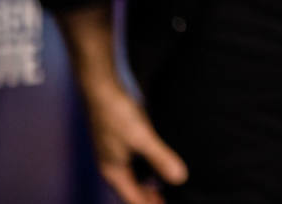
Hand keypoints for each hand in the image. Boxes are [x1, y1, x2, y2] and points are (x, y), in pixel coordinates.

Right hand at [55, 5, 186, 203]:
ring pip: (132, 176)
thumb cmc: (118, 113)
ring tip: (165, 186)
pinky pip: (133, 162)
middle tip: (167, 200)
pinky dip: (145, 167)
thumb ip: (160, 158)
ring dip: (147, 183)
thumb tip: (180, 178)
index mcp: (114, 172)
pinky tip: (157, 160)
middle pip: (131, 190)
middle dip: (148, 197)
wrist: (100, 88)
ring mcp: (113, 153)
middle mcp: (111, 166)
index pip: (133, 199)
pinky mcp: (118, 141)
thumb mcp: (143, 137)